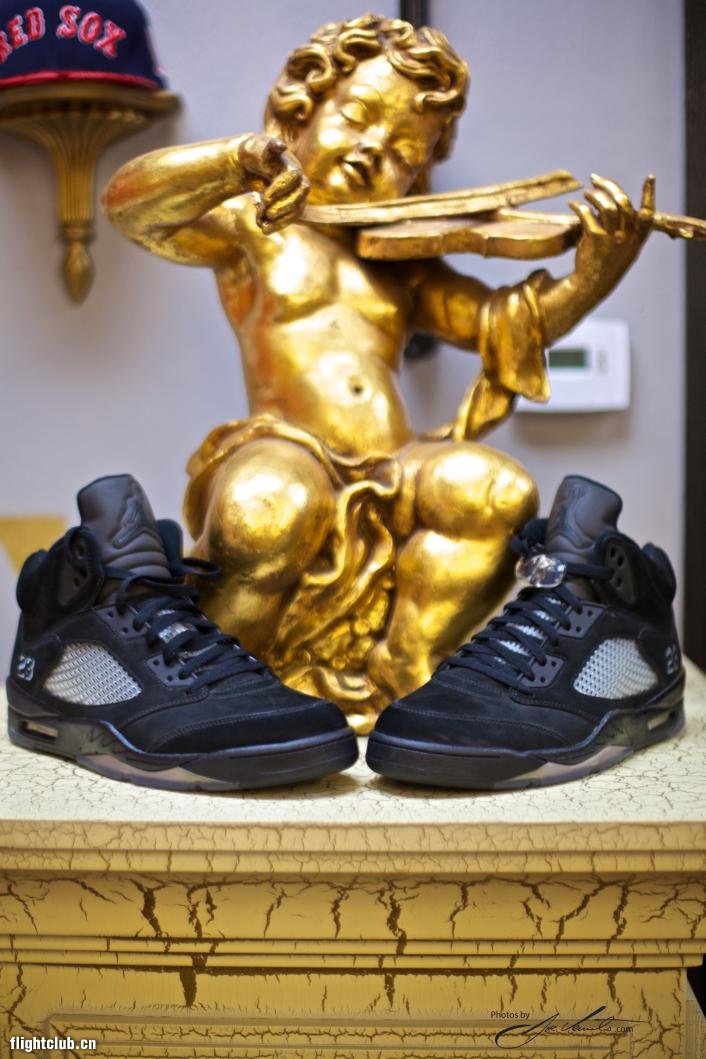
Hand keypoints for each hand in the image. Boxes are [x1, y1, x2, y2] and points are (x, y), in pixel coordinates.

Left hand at [236, 134, 308, 233]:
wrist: (249, 165)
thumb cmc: (251, 153)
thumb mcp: (254, 145)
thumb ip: (267, 145)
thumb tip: (281, 146)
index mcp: (290, 164)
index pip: (294, 176)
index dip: (281, 188)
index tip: (263, 197)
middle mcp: (297, 179)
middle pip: (301, 195)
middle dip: (284, 206)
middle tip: (266, 212)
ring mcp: (295, 193)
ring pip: (297, 210)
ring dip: (281, 220)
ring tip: (262, 225)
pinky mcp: (290, 205)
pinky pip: (290, 218)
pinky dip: (278, 225)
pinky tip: (264, 229)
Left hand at [568, 174, 654, 299]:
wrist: (591, 284)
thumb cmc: (607, 263)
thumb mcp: (623, 247)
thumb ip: (623, 226)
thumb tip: (609, 198)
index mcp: (638, 239)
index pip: (648, 214)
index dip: (649, 195)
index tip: (650, 177)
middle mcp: (627, 237)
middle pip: (623, 202)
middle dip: (609, 186)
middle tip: (596, 180)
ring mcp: (612, 239)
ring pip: (606, 206)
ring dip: (594, 195)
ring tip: (586, 193)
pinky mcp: (595, 239)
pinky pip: (588, 214)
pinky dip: (579, 206)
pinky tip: (573, 204)